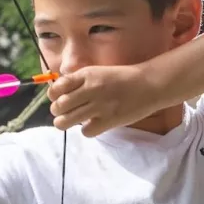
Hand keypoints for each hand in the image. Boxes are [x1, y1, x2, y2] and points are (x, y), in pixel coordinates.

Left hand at [48, 65, 166, 135]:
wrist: (150, 84)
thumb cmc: (121, 78)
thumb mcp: (98, 72)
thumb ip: (79, 81)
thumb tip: (57, 92)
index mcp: (86, 75)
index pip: (56, 87)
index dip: (53, 96)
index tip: (59, 98)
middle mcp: (90, 89)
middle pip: (58, 106)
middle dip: (58, 111)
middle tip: (65, 112)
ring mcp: (99, 106)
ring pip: (66, 121)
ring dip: (65, 123)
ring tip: (71, 121)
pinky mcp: (109, 120)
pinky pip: (85, 131)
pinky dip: (87, 130)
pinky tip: (92, 124)